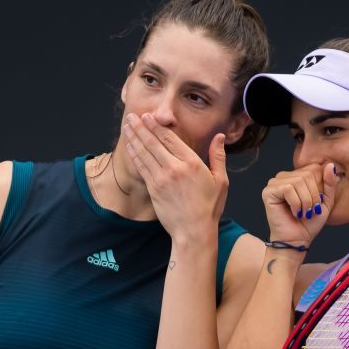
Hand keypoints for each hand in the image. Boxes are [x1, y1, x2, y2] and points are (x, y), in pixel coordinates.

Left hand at [123, 112, 227, 241]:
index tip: (147, 117)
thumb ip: (218, 156)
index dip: (156, 126)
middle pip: (153, 142)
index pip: (170, 138)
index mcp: (191, 163)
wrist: (193, 231)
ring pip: (144, 153)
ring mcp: (161, 179)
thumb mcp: (220, 181)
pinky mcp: (153, 189)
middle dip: (140, 127)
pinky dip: (134, 155)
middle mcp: (174, 168)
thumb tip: (220, 137)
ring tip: (127, 127)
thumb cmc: (209, 208)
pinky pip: (142, 168)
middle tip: (132, 116)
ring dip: (134, 138)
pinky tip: (130, 147)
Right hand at [262, 162, 338, 247]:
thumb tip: (330, 165)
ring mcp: (275, 182)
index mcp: (298, 175)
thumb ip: (330, 183)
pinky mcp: (268, 191)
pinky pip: (288, 188)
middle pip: (308, 174)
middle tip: (310, 211)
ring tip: (303, 213)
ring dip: (305, 201)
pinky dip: (295, 203)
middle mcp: (286, 176)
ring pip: (299, 181)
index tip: (317, 204)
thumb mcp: (326, 201)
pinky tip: (294, 212)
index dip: (321, 187)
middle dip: (314, 195)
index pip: (316, 168)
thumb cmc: (309, 223)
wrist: (297, 240)